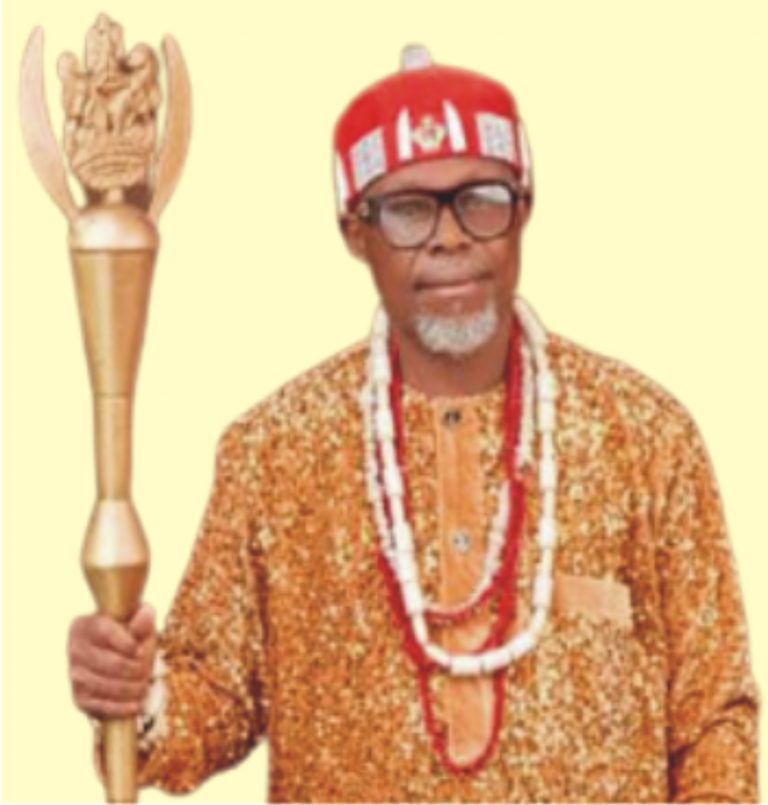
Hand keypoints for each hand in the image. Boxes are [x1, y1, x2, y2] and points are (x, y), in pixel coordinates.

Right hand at [68, 603, 156, 719]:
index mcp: (85, 626)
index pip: (107, 633)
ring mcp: (75, 675)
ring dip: (131, 689)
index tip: (141, 649)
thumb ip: (143, 618)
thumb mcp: (138, 621)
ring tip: (144, 686)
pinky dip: (120, 707)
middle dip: (136, 670)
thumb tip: (146, 615)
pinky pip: (101, 706)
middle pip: (112, 664)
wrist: (115, 655)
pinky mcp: (79, 697)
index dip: (128, 644)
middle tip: (148, 671)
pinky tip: (135, 704)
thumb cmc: (128, 634)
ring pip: (108, 686)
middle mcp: (75, 650)